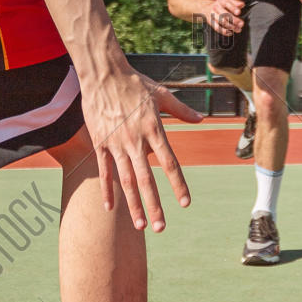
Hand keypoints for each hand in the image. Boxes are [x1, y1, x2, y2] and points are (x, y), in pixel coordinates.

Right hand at [82, 66, 199, 231]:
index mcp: (154, 129)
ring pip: (126, 180)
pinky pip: (104, 171)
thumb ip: (181, 110)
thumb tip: (201, 119)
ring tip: (141, 225)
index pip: (169, 163)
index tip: (185, 203)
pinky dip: (107, 190)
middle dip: (154, 206)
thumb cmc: (135, 83)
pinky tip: (111, 208)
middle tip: (161, 228)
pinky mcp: (100, 143)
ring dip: (133, 204)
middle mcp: (135, 140)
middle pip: (147, 180)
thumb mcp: (162, 94)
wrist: (103, 73)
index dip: (178, 185)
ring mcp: (116, 143)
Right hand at [204, 0, 244, 35]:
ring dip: (231, 26)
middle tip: (241, 24)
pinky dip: (224, 31)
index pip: (227, 4)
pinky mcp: (210, 21)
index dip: (233, 8)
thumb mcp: (227, 0)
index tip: (238, 12)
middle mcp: (216, 7)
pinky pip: (217, 28)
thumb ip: (235, 2)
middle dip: (234, 20)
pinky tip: (230, 32)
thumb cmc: (220, 5)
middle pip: (225, 14)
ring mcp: (213, 14)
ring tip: (238, 29)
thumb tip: (242, 5)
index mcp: (221, 1)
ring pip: (222, 22)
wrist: (206, 7)